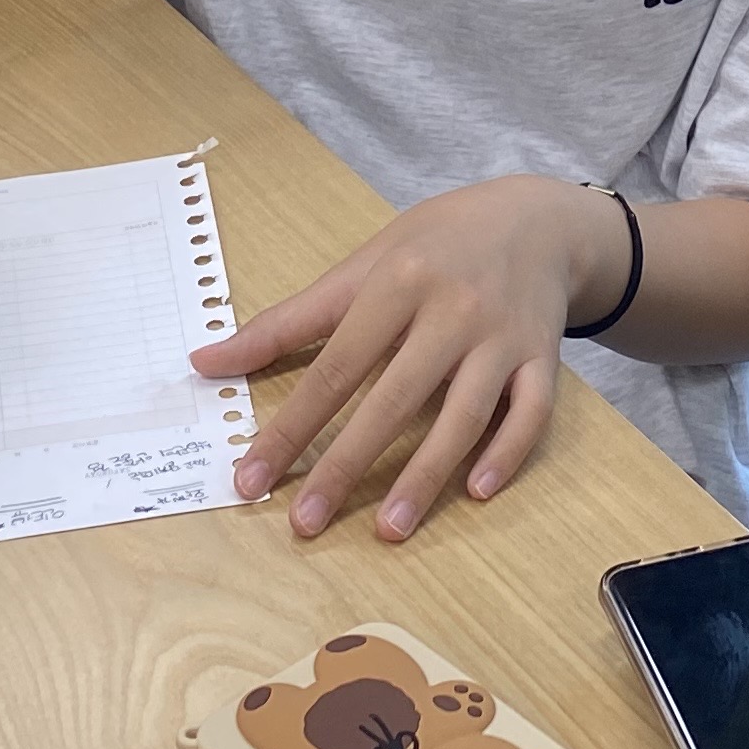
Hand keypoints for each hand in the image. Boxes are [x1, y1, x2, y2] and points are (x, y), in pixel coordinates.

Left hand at [194, 175, 621, 543]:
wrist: (538, 218)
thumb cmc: (437, 243)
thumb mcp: (364, 263)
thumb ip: (289, 319)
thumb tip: (204, 360)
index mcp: (399, 282)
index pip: (335, 367)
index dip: (291, 426)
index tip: (250, 478)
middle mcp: (454, 309)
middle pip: (394, 397)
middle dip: (346, 464)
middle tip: (306, 523)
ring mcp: (503, 337)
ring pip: (465, 414)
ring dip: (426, 475)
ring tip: (388, 529)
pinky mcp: (545, 358)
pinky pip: (530, 412)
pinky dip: (507, 453)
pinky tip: (476, 491)